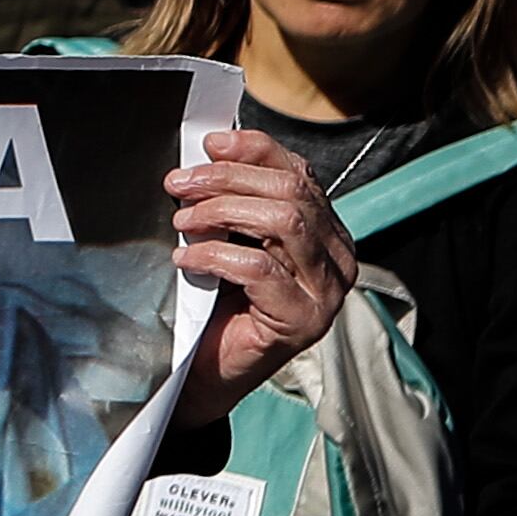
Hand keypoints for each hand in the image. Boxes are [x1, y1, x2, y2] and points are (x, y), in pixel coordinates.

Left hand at [165, 129, 357, 425]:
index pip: (300, 174)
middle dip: (228, 179)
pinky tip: (185, 258)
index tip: (208, 144)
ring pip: (283, 222)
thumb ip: (235, 198)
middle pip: (292, 192)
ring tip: (182, 221)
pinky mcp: (303, 320)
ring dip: (223, 211)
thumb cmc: (215, 302)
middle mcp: (337, 259)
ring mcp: (326, 292)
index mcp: (326, 232)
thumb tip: (214, 146)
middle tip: (179, 185)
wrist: (205, 370)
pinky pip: (259, 268)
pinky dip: (215, 254)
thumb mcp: (229, 237)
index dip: (255, 151)